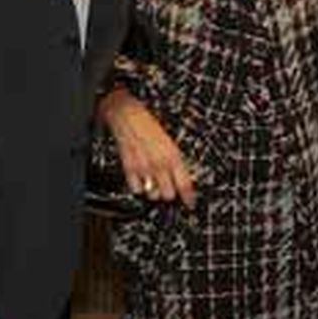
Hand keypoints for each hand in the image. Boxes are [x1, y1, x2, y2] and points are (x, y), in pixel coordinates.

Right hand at [99, 86, 196, 208]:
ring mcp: (143, 168)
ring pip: (152, 195)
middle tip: (169, 188)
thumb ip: (175, 159)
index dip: (189, 197)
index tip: (191, 203)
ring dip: (154, 191)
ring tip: (154, 182)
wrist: (126, 115)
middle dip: (170, 193)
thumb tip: (181, 175)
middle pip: (168, 195)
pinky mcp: (128, 169)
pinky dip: (139, 187)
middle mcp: (158, 164)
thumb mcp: (169, 140)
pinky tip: (141, 179)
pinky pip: (136, 189)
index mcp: (172, 155)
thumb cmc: (148, 123)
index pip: (185, 184)